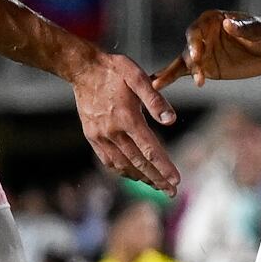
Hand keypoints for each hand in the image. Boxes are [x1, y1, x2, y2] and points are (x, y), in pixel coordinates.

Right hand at [71, 50, 180, 188]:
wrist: (83, 69)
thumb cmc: (114, 70)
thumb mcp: (138, 77)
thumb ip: (155, 99)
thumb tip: (171, 120)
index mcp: (127, 118)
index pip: (150, 149)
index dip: (164, 167)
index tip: (177, 180)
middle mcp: (113, 131)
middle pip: (138, 162)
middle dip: (157, 179)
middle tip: (172, 192)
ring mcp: (100, 136)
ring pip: (123, 164)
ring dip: (141, 177)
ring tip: (157, 186)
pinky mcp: (92, 136)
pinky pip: (108, 160)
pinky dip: (122, 170)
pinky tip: (133, 175)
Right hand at [155, 10, 260, 89]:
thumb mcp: (259, 29)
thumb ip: (244, 27)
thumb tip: (228, 24)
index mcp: (212, 20)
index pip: (197, 30)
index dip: (195, 41)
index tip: (198, 54)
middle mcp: (203, 35)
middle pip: (188, 47)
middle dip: (189, 60)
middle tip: (193, 70)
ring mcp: (202, 52)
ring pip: (184, 62)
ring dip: (174, 73)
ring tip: (158, 85)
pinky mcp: (205, 67)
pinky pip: (187, 72)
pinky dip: (171, 78)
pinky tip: (156, 85)